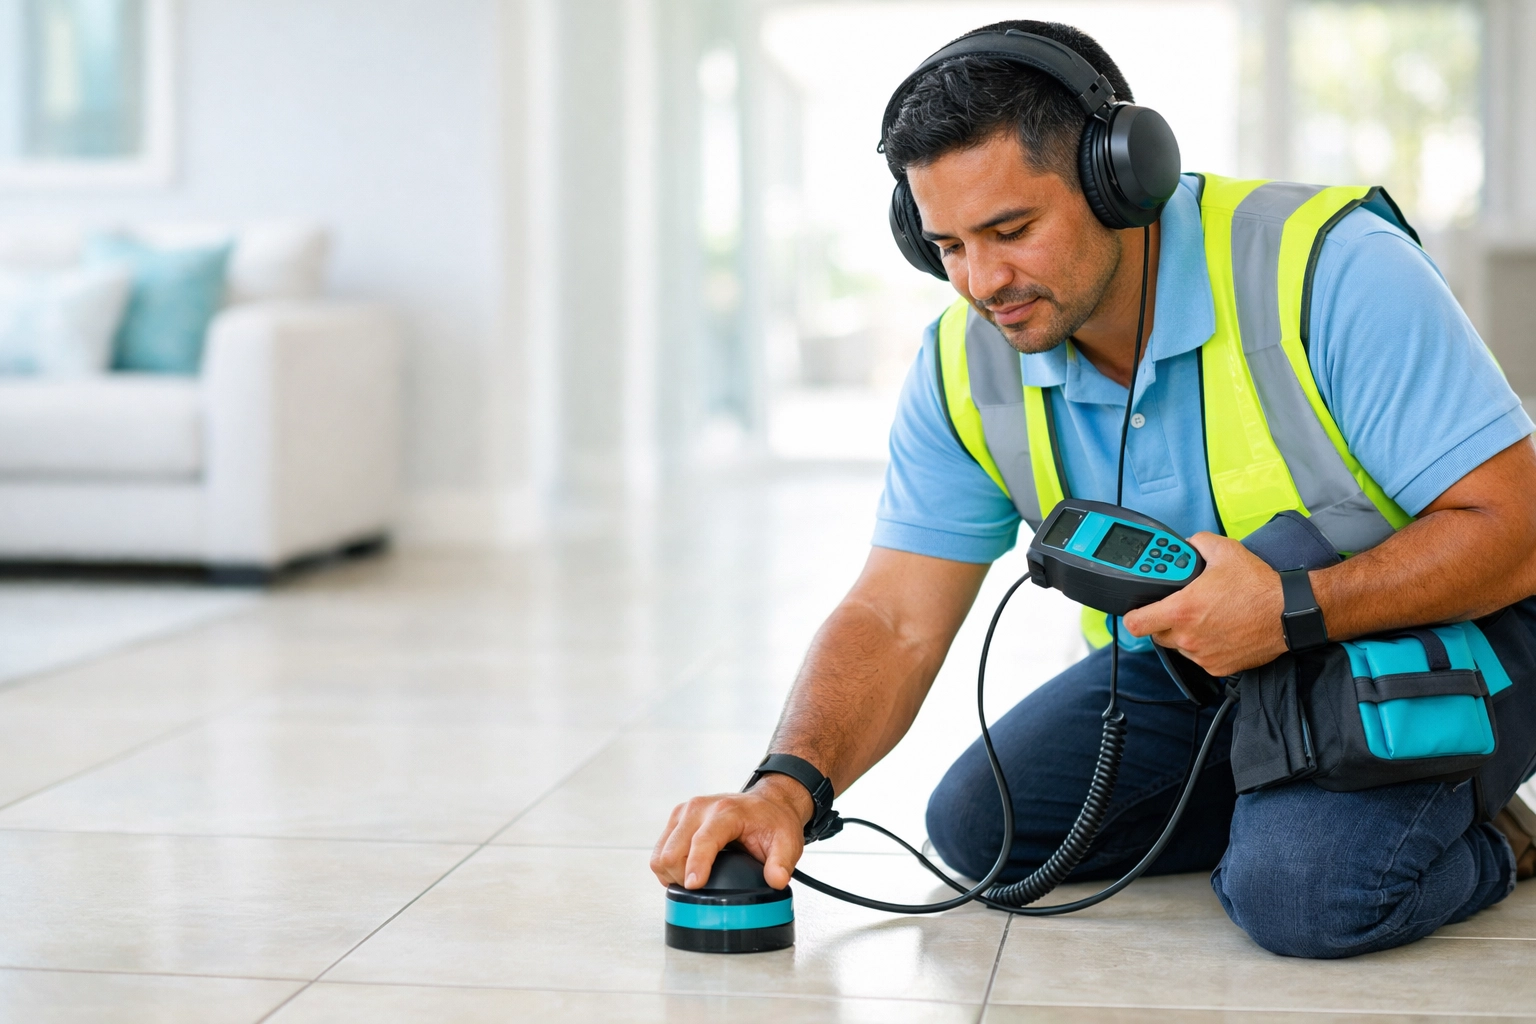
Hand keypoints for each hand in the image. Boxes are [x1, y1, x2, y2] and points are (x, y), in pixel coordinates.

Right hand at [650, 774, 811, 889]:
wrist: (766, 803)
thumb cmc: (773, 820)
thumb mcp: (787, 842)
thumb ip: (781, 863)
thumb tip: (776, 881)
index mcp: (725, 812)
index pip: (702, 841)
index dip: (695, 866)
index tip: (694, 886)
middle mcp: (699, 808)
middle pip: (673, 851)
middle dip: (681, 877)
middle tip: (700, 889)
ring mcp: (684, 811)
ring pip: (661, 853)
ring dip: (671, 873)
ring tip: (691, 880)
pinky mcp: (677, 818)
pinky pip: (660, 849)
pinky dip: (668, 866)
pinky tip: (685, 870)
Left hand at [1122, 532, 1286, 676]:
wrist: (1288, 614)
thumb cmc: (1258, 586)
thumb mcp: (1224, 551)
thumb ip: (1198, 543)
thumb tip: (1188, 544)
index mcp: (1182, 610)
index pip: (1135, 623)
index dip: (1133, 616)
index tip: (1138, 610)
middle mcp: (1188, 636)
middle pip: (1157, 634)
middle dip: (1163, 621)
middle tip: (1180, 608)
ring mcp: (1202, 655)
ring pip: (1180, 646)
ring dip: (1186, 634)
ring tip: (1207, 617)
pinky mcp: (1218, 667)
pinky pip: (1201, 657)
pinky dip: (1205, 646)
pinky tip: (1221, 630)